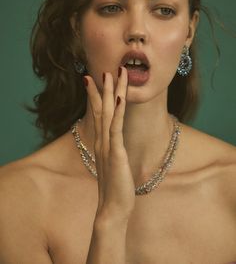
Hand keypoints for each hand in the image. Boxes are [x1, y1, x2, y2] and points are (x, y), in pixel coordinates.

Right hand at [84, 67, 134, 222]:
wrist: (112, 208)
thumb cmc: (114, 186)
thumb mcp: (113, 163)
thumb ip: (112, 149)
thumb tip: (114, 141)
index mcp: (101, 142)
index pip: (97, 114)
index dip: (95, 96)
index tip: (94, 80)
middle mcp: (102, 140)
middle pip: (101, 108)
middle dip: (103, 88)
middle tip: (104, 70)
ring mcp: (107, 145)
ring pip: (108, 113)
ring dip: (111, 92)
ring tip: (112, 74)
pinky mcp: (116, 152)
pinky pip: (116, 128)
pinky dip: (117, 112)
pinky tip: (118, 98)